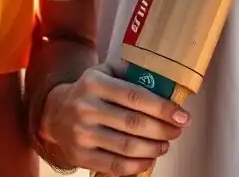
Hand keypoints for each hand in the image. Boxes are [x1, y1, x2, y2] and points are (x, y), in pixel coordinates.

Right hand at [39, 64, 189, 174]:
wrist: (55, 112)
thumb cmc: (89, 91)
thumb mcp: (104, 72)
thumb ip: (130, 72)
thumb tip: (165, 81)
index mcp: (94, 82)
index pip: (135, 96)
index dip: (162, 108)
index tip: (182, 115)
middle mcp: (86, 107)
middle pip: (134, 123)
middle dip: (163, 129)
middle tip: (177, 130)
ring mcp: (81, 134)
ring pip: (127, 147)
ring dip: (154, 148)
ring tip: (165, 144)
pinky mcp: (80, 156)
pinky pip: (115, 165)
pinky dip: (138, 165)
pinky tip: (149, 158)